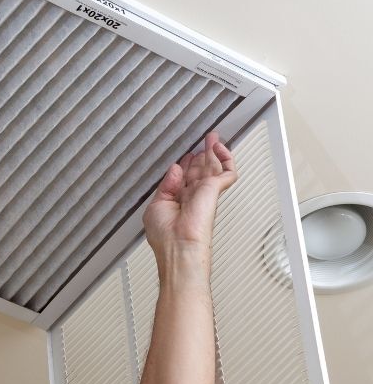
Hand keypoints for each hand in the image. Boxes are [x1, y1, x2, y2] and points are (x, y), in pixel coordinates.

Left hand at [142, 130, 236, 258]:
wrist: (178, 246)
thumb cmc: (165, 235)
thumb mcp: (156, 205)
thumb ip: (166, 185)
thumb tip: (175, 168)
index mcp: (178, 201)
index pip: (185, 179)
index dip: (186, 165)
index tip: (186, 156)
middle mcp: (193, 196)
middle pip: (200, 171)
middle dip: (202, 155)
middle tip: (205, 141)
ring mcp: (205, 193)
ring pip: (214, 168)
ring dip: (213, 151)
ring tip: (213, 137)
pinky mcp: (214, 190)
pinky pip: (227, 172)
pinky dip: (226, 159)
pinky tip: (220, 148)